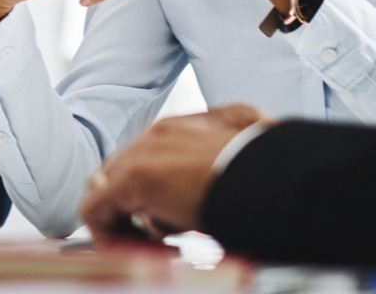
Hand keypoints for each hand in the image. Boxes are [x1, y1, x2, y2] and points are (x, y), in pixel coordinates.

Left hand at [79, 104, 267, 245]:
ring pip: (110, 188)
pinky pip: (95, 210)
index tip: (181, 219)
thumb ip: (233, 151)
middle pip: (126, 171)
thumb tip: (250, 149)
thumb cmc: (277, 175)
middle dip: (142, 207)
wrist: (280, 179)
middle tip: (171, 236)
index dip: (160, 192)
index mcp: (192, 125)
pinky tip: (145, 250)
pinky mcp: (132, 180)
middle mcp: (162, 133)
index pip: (154, 155)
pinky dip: (108, 234)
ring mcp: (143, 153)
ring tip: (163, 244)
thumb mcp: (255, 151)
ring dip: (128, 220)